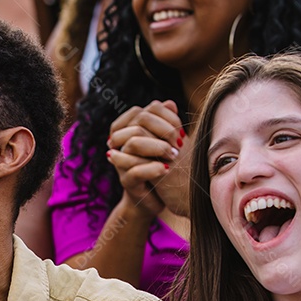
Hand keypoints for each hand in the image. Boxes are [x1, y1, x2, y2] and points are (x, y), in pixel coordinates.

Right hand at [107, 101, 188, 216]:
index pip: (138, 112)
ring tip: (174, 155)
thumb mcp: (166, 143)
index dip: (160, 116)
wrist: (155, 198)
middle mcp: (120, 145)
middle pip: (136, 126)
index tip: (179, 126)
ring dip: (157, 148)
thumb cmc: (161, 165)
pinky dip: (152, 168)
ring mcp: (120, 163)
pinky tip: (166, 169)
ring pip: (133, 144)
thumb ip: (166, 123)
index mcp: (128, 132)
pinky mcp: (126, 182)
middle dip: (161, 131)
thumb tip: (169, 103)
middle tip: (181, 142)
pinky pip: (135, 171)